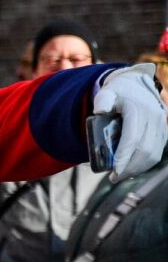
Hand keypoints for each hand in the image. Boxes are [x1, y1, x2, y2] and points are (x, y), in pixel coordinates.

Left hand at [94, 63, 165, 181]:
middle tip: (114, 177)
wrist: (136, 84)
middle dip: (130, 167)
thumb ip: (102, 100)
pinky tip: (133, 169)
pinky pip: (158, 151)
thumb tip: (100, 111)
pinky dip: (146, 163)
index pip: (132, 138)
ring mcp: (160, 125)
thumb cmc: (117, 91)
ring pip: (153, 153)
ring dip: (138, 168)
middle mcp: (153, 118)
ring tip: (122, 175)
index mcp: (138, 110)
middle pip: (144, 150)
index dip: (124, 157)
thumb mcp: (107, 92)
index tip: (115, 171)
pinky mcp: (163, 131)